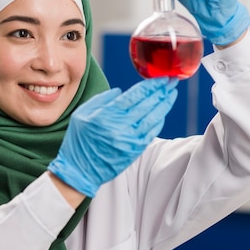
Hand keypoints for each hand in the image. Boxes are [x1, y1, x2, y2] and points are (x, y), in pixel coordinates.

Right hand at [48, 78, 177, 197]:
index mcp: (106, 115)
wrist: (79, 171)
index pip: (134, 95)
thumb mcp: (80, 115)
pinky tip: (162, 113)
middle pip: (147, 104)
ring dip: (164, 104)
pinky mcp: (134, 150)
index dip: (150, 85)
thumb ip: (100, 100)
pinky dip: (158, 121)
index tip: (160, 78)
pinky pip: (151, 133)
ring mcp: (130, 139)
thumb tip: (120, 91)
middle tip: (172, 81)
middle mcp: (120, 127)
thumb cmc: (78, 142)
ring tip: (172, 93)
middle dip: (161, 91)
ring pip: (152, 118)